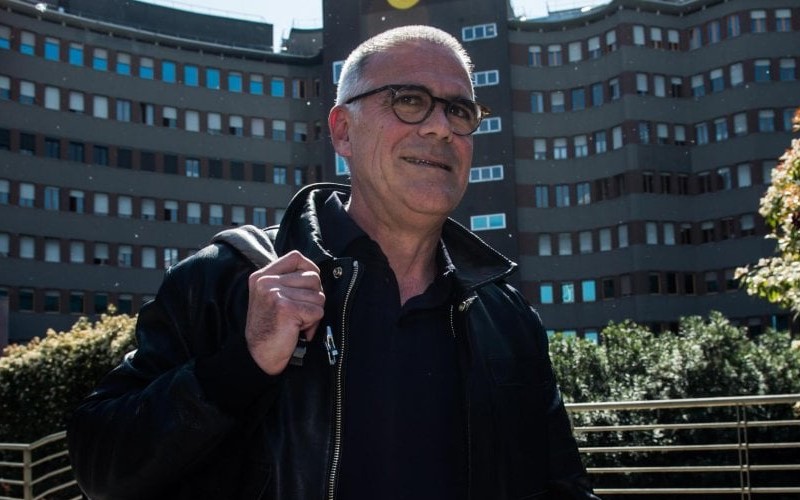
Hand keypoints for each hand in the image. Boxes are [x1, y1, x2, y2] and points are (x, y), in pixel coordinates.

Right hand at [244, 251, 324, 374]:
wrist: (258, 356)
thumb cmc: (270, 329)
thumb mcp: (271, 297)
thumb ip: (287, 282)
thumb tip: (315, 274)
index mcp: (262, 276)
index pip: (296, 257)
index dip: (310, 270)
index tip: (308, 288)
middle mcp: (267, 281)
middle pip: (313, 277)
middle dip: (313, 298)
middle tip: (299, 314)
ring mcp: (275, 293)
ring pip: (318, 296)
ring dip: (313, 313)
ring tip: (296, 323)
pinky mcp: (286, 308)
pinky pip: (317, 312)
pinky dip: (312, 325)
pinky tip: (297, 331)